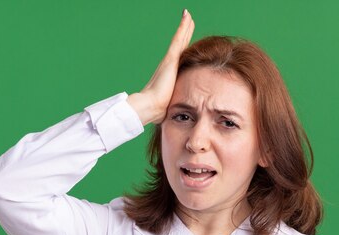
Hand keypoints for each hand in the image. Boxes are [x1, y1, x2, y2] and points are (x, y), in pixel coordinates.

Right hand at [127, 9, 194, 125]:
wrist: (149, 107)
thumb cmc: (157, 110)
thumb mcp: (169, 104)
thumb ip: (172, 105)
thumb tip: (173, 115)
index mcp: (169, 74)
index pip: (179, 57)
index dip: (182, 47)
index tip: (186, 37)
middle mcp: (168, 65)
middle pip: (179, 45)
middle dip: (184, 33)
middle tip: (188, 20)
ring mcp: (169, 61)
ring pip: (179, 39)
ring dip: (184, 27)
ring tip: (188, 15)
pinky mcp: (170, 60)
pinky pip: (178, 39)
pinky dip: (183, 28)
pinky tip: (187, 18)